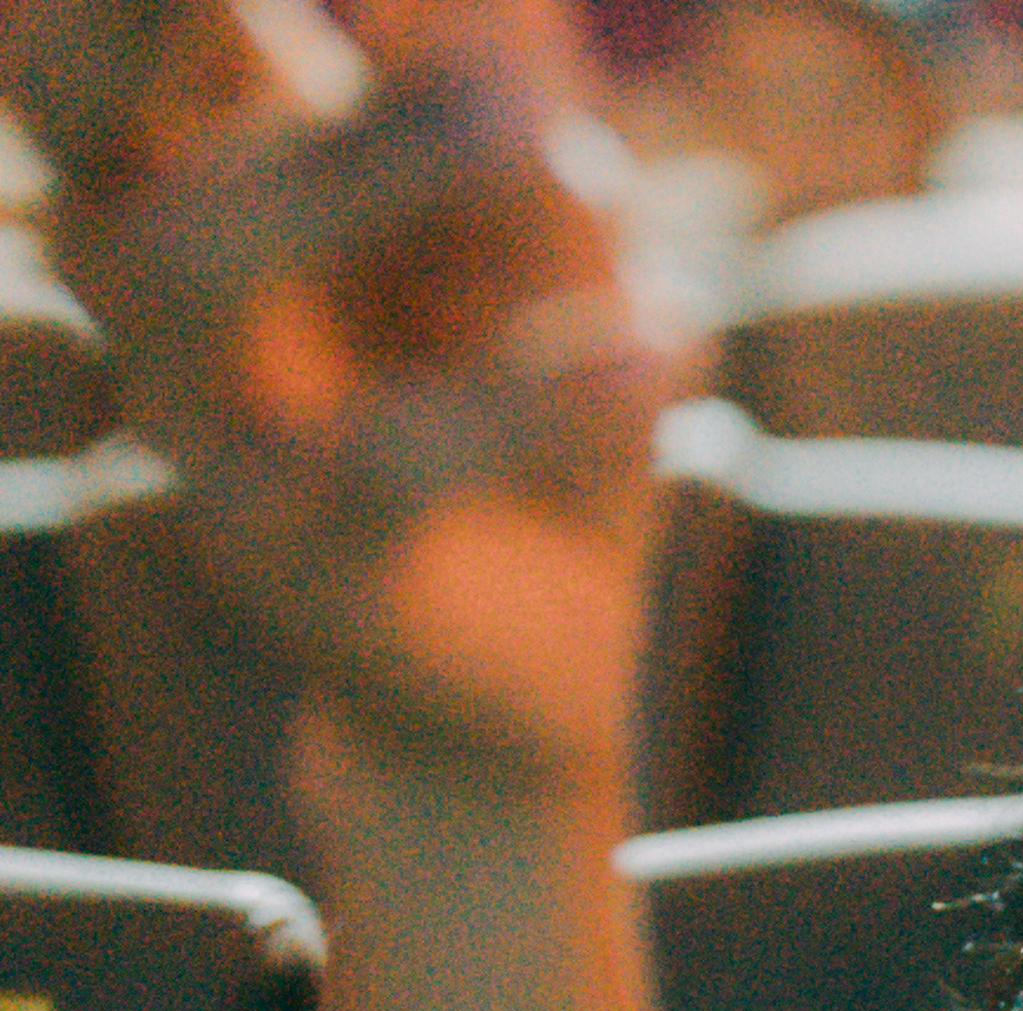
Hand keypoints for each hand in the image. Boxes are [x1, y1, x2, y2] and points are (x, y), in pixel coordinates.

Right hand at [14, 0, 681, 786]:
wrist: (537, 649)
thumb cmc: (523, 382)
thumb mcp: (546, 222)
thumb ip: (506, 86)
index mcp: (209, 149)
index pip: (126, 17)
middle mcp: (158, 261)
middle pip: (73, 98)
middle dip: (128, 3)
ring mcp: (202, 411)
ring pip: (188, 258)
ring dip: (356, 165)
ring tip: (538, 129)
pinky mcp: (294, 557)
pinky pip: (374, 464)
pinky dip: (529, 396)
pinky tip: (664, 337)